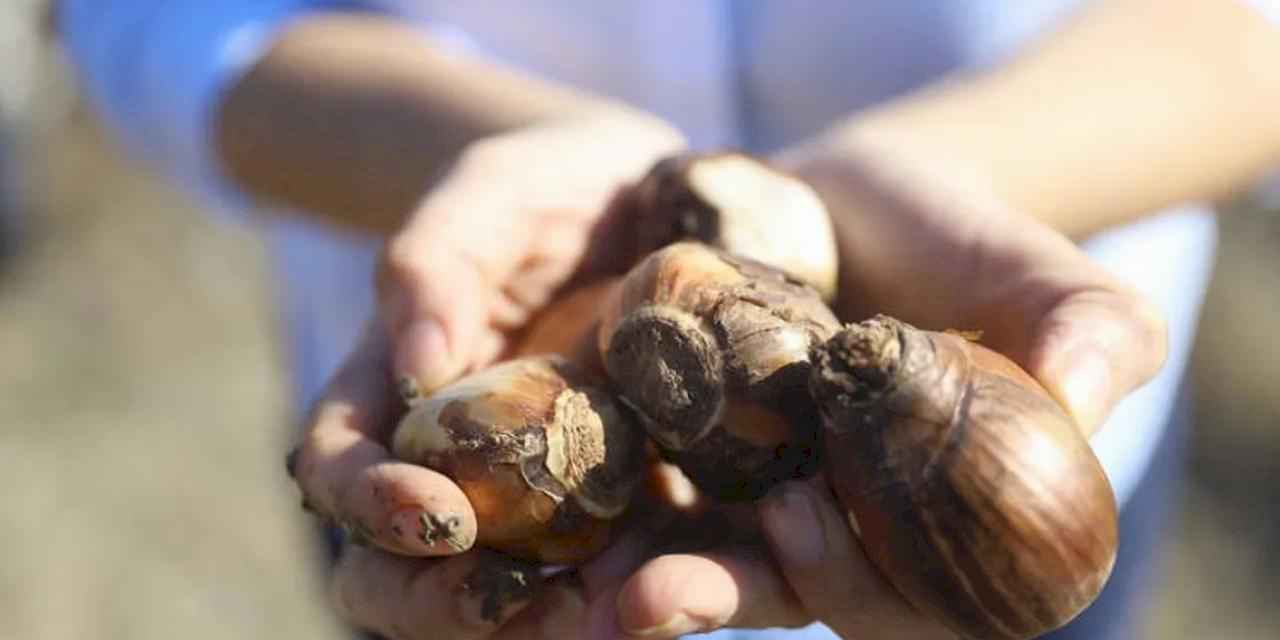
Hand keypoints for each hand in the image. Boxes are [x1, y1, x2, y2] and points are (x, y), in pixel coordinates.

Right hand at [284, 109, 685, 638]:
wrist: (647, 196)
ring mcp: (539, 492)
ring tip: (620, 614)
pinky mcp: (623, 502)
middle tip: (524, 602)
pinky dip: (643, 590)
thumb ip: (438, 262)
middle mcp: (455, 462)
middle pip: (404, 572)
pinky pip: (621, 568)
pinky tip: (686, 585)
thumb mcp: (491, 192)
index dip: (371, 507)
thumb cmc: (546, 184)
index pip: (340, 471)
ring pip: (514, 595)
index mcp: (391, 393)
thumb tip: (417, 367)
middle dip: (450, 605)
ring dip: (554, 621)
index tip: (439, 514)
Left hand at [585, 135, 1168, 638]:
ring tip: (578, 583)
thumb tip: (1082, 389)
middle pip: (784, 590)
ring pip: (700, 554)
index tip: (797, 526)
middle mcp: (841, 531)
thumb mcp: (1044, 275)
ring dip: (638, 578)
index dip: (854, 581)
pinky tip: (544, 505)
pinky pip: (639, 487)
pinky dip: (599, 504)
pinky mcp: (685, 452)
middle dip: (721, 598)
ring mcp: (754, 498)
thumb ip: (1089, 329)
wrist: (862, 201)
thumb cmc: (968, 244)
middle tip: (650, 597)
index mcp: (933, 528)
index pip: (906, 594)